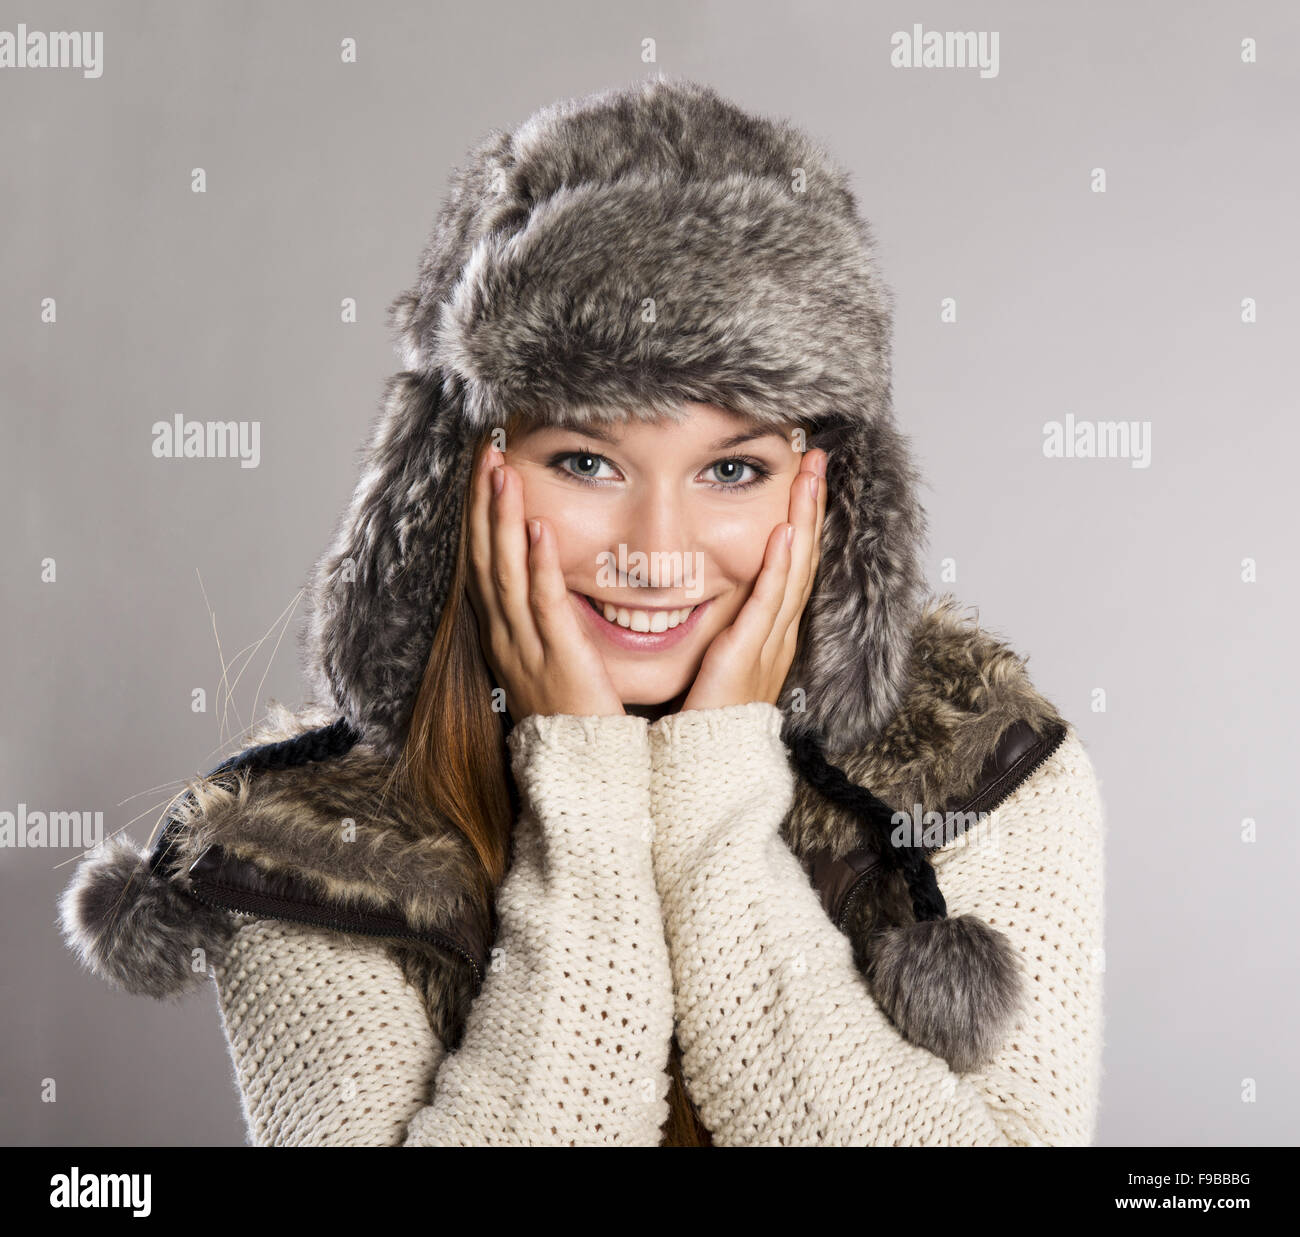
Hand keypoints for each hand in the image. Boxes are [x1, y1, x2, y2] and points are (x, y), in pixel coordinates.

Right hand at [465, 441, 625, 722]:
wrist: (579, 773)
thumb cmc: (570, 716)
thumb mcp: (547, 660)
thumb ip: (544, 620)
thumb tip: (544, 580)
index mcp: (502, 634)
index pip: (482, 562)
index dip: (480, 515)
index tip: (484, 471)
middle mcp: (505, 636)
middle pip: (485, 557)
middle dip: (484, 503)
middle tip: (486, 452)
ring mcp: (527, 648)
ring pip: (506, 573)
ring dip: (504, 520)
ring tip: (503, 473)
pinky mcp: (558, 659)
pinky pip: (544, 605)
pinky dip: (539, 565)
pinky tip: (541, 529)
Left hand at [680, 448, 827, 711]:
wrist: (711, 763)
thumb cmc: (709, 717)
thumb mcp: (720, 659)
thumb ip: (725, 626)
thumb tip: (715, 593)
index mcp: (772, 632)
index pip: (793, 563)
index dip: (802, 518)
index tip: (805, 477)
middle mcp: (778, 633)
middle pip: (802, 557)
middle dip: (811, 505)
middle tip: (818, 458)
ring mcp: (769, 642)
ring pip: (794, 569)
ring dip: (803, 520)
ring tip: (809, 477)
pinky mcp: (748, 654)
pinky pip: (769, 603)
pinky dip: (779, 567)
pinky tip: (785, 533)